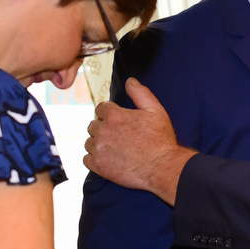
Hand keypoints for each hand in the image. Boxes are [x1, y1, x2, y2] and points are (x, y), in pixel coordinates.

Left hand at [83, 78, 195, 204]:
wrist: (163, 167)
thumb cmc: (161, 139)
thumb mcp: (156, 111)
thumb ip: (140, 93)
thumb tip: (129, 81)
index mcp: (114, 116)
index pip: (101, 108)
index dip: (110, 113)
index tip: (119, 121)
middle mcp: (103, 131)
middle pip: (93, 125)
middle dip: (104, 128)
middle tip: (118, 136)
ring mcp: (99, 150)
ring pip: (89, 142)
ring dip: (98, 143)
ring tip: (113, 148)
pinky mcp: (98, 166)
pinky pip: (86, 159)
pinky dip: (94, 159)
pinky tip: (106, 159)